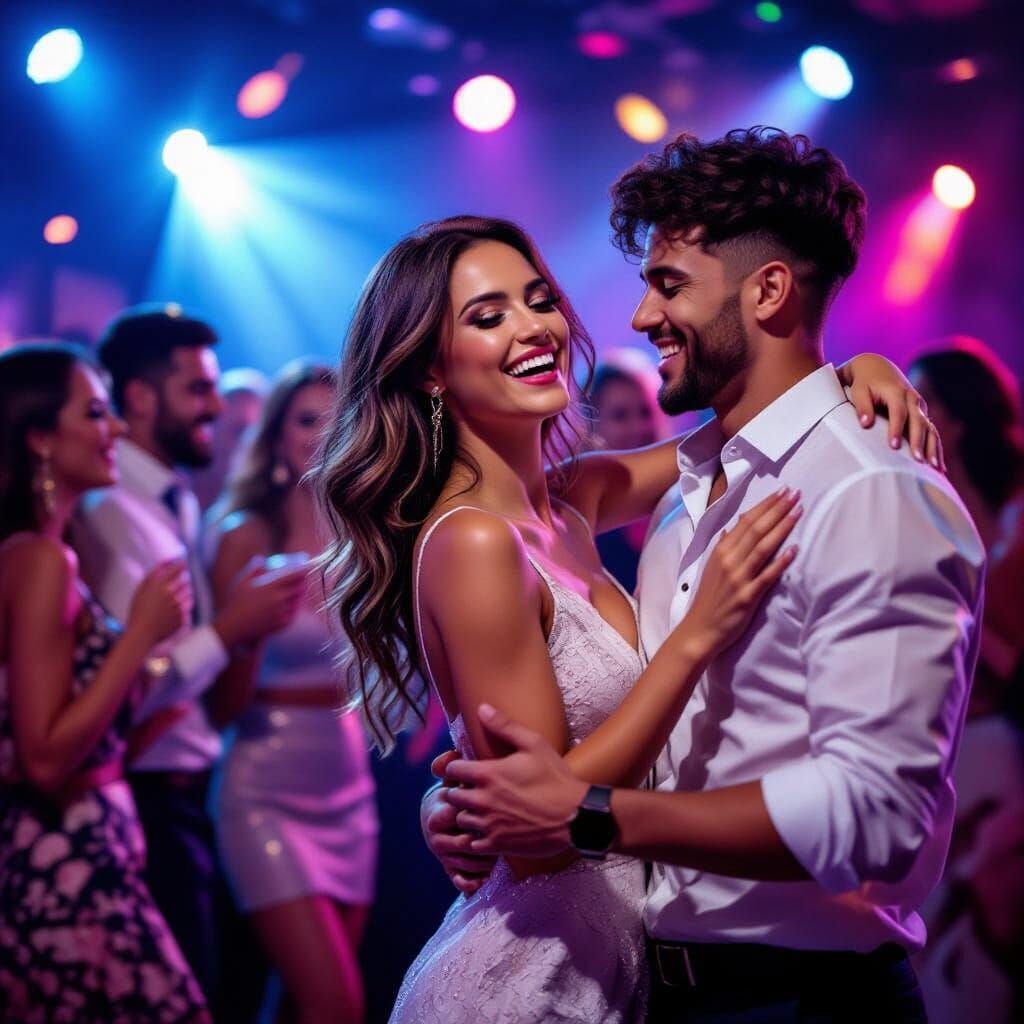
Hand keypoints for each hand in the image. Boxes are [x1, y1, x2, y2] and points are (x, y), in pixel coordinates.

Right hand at [126, 560, 191, 646]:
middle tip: (172, 587)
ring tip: (170, 601)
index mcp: (162, 585)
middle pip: (185, 580)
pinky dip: (183, 606)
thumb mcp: (142, 588)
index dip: (181, 564)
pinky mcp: (183, 616)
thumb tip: (168, 560)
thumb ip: (155, 573)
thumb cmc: (138, 610)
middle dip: (181, 581)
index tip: (182, 562)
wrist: (142, 633)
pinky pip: (188, 606)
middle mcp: (173, 594)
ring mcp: (180, 606)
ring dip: (183, 593)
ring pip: (189, 593)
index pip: (178, 568)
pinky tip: (171, 611)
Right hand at [215, 562, 305, 649]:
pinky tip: (292, 606)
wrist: (234, 626)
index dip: (302, 570)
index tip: (306, 566)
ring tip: (299, 591)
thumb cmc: (236, 603)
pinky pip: (292, 614)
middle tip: (303, 578)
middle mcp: (279, 598)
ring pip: (297, 601)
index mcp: (271, 586)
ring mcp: (282, 612)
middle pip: (299, 588)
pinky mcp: (281, 624)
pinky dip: (293, 608)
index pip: (293, 575)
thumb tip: (261, 559)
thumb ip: (254, 569)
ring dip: (299, 595)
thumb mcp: (243, 582)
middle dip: (302, 582)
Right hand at [420, 770, 497, 894]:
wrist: (439, 813)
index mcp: (438, 813)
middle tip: (501, 834)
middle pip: (460, 844)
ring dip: (483, 860)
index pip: (455, 816)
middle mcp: (436, 836)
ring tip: (500, 852)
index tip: (492, 808)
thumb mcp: (454, 776)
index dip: (474, 813)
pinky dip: (472, 881)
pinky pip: (459, 880)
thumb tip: (454, 753)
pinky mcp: (448, 868)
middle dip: (481, 840)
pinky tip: (488, 876)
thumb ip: (454, 763)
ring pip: (463, 863)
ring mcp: (442, 854)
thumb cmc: (455, 791)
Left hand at [444, 704, 586, 858]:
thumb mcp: (534, 744)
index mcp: (488, 774)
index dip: (456, 768)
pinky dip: (476, 838)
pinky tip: (490, 830)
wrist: (576, 816)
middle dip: (460, 791)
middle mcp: (483, 799)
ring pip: (460, 820)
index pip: (451, 769)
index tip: (466, 769)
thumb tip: (482, 708)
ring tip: (481, 810)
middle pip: (452, 796)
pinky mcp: (498, 844)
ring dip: (467, 814)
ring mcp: (489, 824)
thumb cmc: (556, 778)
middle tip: (474, 790)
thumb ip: (504, 726)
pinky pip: (472, 844)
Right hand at [677, 488, 799, 658]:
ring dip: (782, 527)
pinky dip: (781, 561)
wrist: (700, 629)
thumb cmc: (709, 599)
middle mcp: (729, 560)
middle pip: (756, 528)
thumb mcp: (712, 567)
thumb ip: (724, 545)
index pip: (746, 521)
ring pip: (763, 546)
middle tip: (795, 493)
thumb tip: (733, 526)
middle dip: (777, 509)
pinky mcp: (747, 596)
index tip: (782, 491)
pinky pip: (767, 575)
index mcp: (721, 551)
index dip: (766, 505)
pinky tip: (795, 550)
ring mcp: (738, 577)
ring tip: (799, 511)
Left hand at [840, 353, 944, 469]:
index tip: (893, 446)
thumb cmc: (864, 382)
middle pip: (918, 422)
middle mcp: (913, 399)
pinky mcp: (921, 414)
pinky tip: (939, 466)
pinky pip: (931, 432)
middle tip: (917, 461)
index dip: (896, 429)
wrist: (876, 367)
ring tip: (935, 468)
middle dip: (919, 442)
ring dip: (933, 447)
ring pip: (929, 428)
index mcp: (897, 392)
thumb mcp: (858, 390)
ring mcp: (919, 406)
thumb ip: (863, 406)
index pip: (898, 413)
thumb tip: (865, 423)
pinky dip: (936, 447)